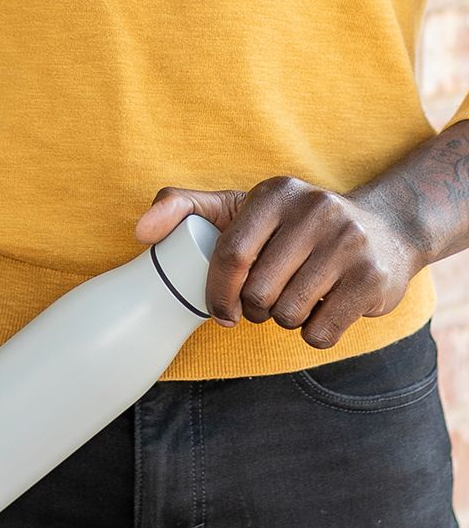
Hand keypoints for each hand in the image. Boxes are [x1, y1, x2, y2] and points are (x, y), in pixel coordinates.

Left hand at [133, 176, 425, 348]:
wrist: (386, 231)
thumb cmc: (293, 228)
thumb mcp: (241, 207)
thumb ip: (184, 208)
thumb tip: (140, 231)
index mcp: (276, 193)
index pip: (229, 257)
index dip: (217, 295)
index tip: (220, 311)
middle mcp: (316, 210)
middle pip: (257, 293)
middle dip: (253, 310)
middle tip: (265, 302)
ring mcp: (349, 243)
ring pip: (287, 315)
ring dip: (284, 321)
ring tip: (296, 300)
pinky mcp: (372, 279)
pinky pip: (319, 333)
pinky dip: (314, 334)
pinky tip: (325, 310)